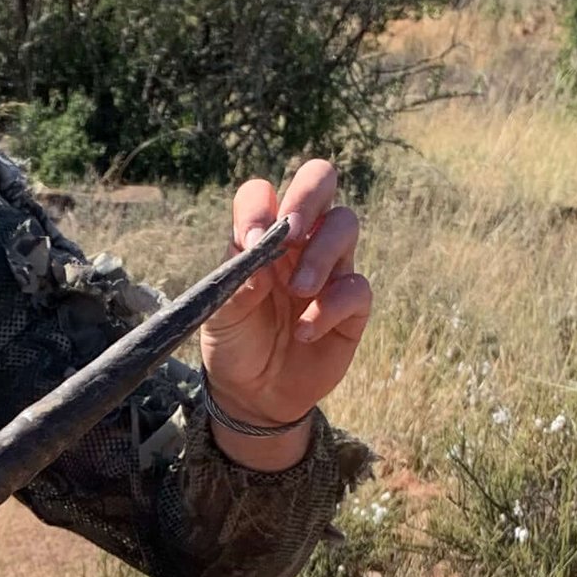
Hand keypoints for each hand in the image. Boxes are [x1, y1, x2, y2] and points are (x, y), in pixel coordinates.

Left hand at [199, 159, 369, 470]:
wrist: (253, 394)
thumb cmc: (235, 342)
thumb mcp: (220, 313)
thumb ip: (236, 278)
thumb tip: (260, 247)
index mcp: (262, 235)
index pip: (263, 193)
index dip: (260, 206)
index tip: (250, 241)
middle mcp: (300, 242)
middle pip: (320, 182)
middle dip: (309, 195)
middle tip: (292, 232)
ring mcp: (329, 269)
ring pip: (345, 225)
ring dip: (321, 254)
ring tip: (297, 291)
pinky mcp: (351, 305)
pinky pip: (356, 287)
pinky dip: (330, 307)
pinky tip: (305, 331)